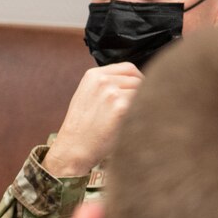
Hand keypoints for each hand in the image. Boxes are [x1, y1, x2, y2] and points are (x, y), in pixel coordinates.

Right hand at [42, 63, 141, 178]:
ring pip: (144, 92)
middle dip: (141, 94)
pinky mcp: (121, 107)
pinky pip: (144, 105)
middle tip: (136, 112)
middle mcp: (102, 80)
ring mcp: (111, 92)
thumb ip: (106, 85)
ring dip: (142, 105)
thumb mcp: (87, 96)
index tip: (140, 92)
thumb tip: (135, 81)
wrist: (73, 150)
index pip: (128, 68)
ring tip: (131, 120)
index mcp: (93, 75)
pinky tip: (132, 125)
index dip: (137, 80)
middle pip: (138, 79)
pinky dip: (143, 115)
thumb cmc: (82, 128)